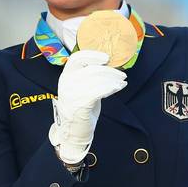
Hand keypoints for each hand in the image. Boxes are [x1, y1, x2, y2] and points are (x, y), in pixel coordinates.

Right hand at [48, 50, 127, 164]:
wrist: (73, 131)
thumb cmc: (79, 108)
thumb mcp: (79, 89)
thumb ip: (87, 77)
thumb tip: (106, 66)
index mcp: (65, 76)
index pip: (77, 58)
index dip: (92, 55)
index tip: (107, 58)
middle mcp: (67, 83)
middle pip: (92, 69)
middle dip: (110, 71)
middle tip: (122, 75)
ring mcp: (72, 94)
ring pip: (98, 80)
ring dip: (113, 80)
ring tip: (122, 83)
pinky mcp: (81, 104)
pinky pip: (99, 91)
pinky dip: (111, 87)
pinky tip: (118, 88)